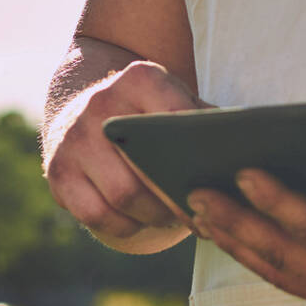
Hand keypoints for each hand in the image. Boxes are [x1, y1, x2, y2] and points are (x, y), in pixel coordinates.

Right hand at [43, 60, 207, 252]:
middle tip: (201, 213)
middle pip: (147, 168)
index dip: (200, 156)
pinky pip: (98, 217)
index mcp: (139, 79)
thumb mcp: (175, 100)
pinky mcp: (58, 174)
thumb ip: (205, 122)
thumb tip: (248, 155)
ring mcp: (74, 141)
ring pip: (123, 197)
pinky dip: (126, 226)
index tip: (220, 181)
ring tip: (175, 219)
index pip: (177, 120)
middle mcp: (100, 105)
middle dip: (179, 199)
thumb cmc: (145, 113)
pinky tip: (142, 221)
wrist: (80, 106)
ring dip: (155, 216)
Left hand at [188, 158, 305, 305]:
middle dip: (235, 225)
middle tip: (191, 191)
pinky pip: (290, 278)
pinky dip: (257, 256)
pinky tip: (232, 230)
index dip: (280, 203)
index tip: (244, 173)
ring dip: (236, 243)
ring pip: (278, 273)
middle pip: (282, 258)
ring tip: (196, 209)